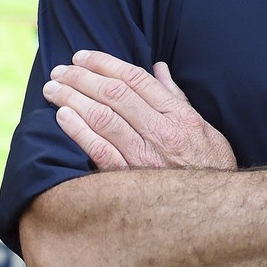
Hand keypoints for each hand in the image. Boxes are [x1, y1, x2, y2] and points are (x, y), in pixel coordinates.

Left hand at [43, 50, 237, 170]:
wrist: (213, 209)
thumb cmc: (210, 166)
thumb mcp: (204, 127)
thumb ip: (176, 98)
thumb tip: (158, 69)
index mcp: (179, 116)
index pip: (137, 80)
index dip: (107, 64)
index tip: (84, 56)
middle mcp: (161, 132)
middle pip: (114, 94)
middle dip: (83, 77)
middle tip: (61, 70)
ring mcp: (143, 156)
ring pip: (102, 117)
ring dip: (73, 98)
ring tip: (53, 88)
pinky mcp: (127, 178)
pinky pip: (98, 150)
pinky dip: (78, 130)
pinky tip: (62, 116)